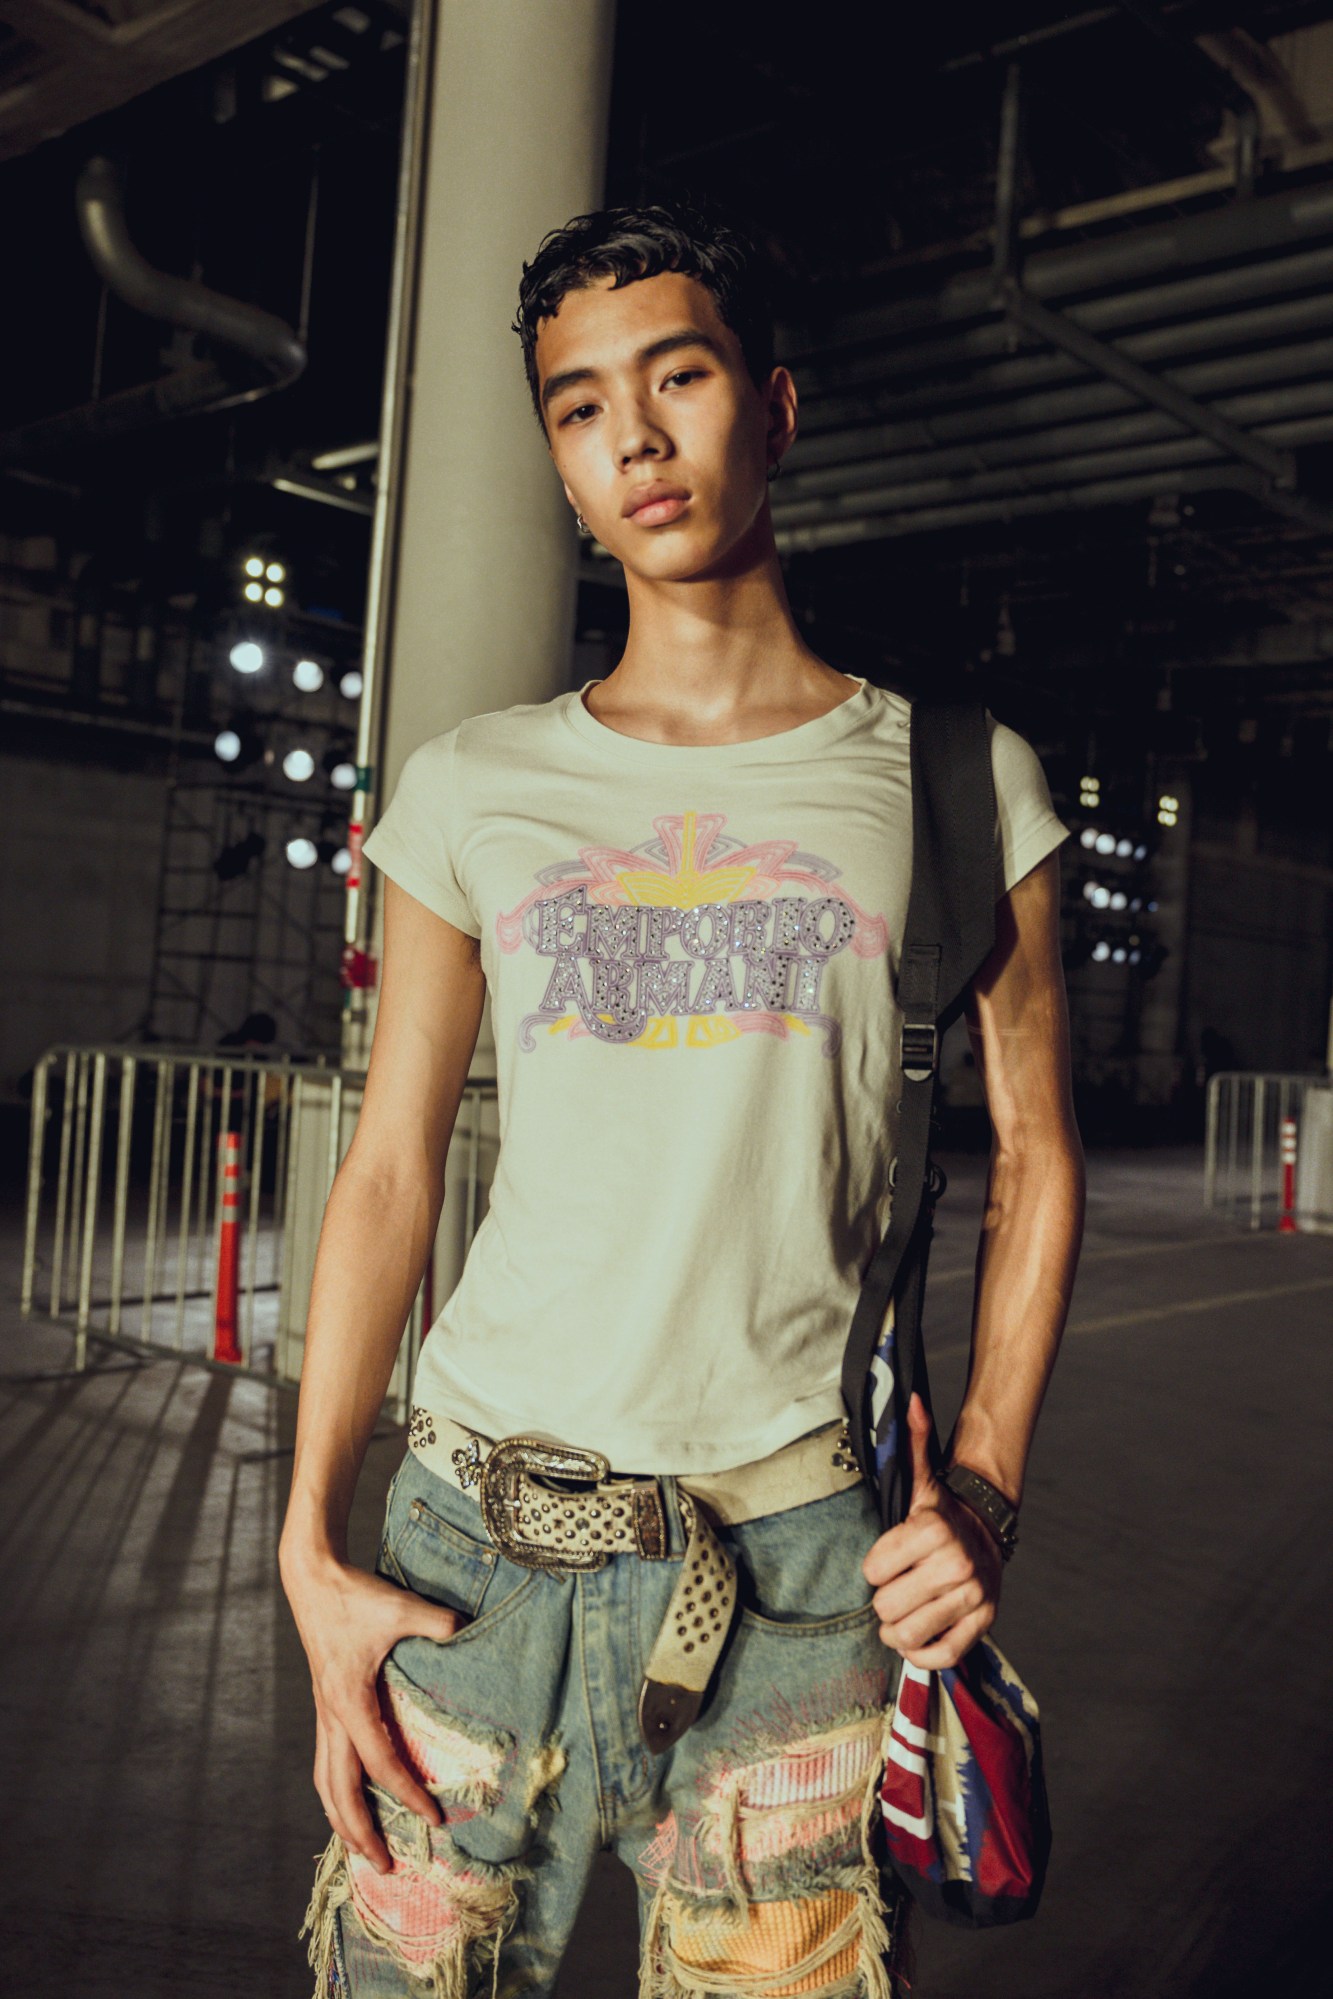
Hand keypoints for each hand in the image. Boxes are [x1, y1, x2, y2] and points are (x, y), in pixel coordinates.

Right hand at [281, 1547, 465, 1873]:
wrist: (312, 1579)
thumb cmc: (355, 1595)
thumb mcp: (401, 1606)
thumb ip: (437, 1622)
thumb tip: (468, 1631)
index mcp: (349, 1700)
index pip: (380, 1762)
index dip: (407, 1793)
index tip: (433, 1819)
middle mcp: (332, 1716)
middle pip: (340, 1791)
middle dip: (361, 1833)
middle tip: (387, 1867)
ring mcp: (324, 1713)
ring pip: (325, 1782)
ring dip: (341, 1820)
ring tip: (361, 1849)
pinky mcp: (324, 1706)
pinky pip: (325, 1762)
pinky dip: (335, 1792)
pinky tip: (350, 1800)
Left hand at [861, 1391, 1002, 1669]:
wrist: (988, 1533)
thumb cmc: (941, 1511)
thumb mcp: (922, 1480)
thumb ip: (911, 1442)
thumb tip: (910, 1399)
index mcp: (931, 1529)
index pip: (872, 1570)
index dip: (874, 1567)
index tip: (887, 1559)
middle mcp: (954, 1563)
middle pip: (886, 1607)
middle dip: (884, 1600)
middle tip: (895, 1587)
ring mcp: (972, 1596)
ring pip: (907, 1636)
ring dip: (897, 1630)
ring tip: (902, 1613)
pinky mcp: (983, 1624)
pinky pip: (940, 1656)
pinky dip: (922, 1654)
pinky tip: (919, 1635)